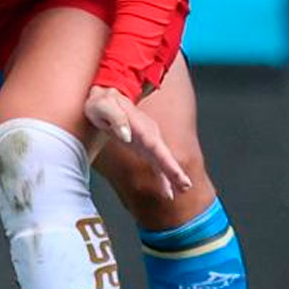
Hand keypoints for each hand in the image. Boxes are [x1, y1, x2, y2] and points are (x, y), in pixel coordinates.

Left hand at [83, 85, 191, 200]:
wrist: (105, 96)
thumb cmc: (102, 102)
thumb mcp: (104, 105)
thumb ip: (116, 118)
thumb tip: (126, 136)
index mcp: (141, 126)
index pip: (156, 146)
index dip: (166, 160)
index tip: (175, 172)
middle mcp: (149, 134)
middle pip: (164, 156)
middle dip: (174, 171)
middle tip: (185, 186)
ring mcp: (149, 141)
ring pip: (163, 162)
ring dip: (172, 177)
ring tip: (180, 191)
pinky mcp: (144, 147)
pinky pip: (157, 164)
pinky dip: (163, 178)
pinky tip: (168, 192)